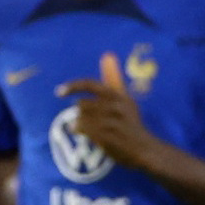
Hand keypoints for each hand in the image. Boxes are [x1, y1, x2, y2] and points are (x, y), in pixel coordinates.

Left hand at [57, 51, 158, 167]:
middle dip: (80, 113)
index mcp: (119, 95)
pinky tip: (80, 133)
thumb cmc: (133, 124)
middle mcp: (116, 106)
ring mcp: (112, 122)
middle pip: (82, 104)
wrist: (146, 150)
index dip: (73, 87)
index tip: (59, 92)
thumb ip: (115, 79)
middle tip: (86, 120)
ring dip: (77, 124)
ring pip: (81, 118)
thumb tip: (108, 55)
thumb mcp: (126, 99)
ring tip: (83, 129)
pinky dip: (78, 130)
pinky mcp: (108, 136)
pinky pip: (83, 129)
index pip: (91, 85)